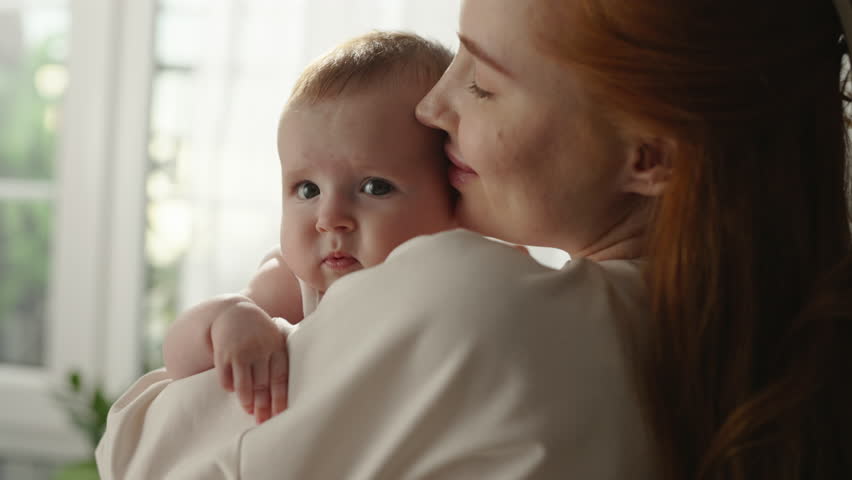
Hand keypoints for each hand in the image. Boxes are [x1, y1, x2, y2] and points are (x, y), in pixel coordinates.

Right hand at [210, 302, 288, 422]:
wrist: (234, 311)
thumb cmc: (259, 332)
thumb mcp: (274, 339)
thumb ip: (278, 361)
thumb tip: (281, 395)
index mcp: (276, 346)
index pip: (280, 377)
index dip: (280, 398)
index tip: (280, 415)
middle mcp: (259, 349)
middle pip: (263, 383)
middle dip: (263, 405)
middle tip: (263, 421)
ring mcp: (240, 351)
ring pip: (244, 383)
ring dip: (246, 400)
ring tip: (248, 411)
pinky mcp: (223, 352)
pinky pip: (226, 376)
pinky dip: (229, 386)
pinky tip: (232, 392)